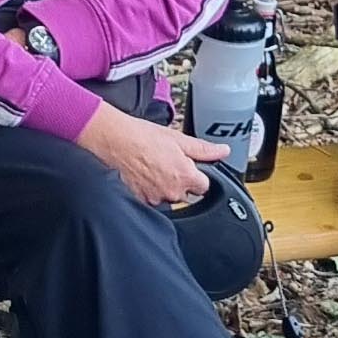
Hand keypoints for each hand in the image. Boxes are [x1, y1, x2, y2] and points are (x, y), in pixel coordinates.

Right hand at [79, 98, 222, 205]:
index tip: (190, 168)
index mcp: (185, 176)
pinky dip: (149, 189)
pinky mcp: (139, 200)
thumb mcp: (178, 139)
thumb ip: (204, 149)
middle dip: (181, 181)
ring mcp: (155, 198)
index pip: (204, 186)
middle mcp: (172, 192)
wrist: (114, 140)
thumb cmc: (142, 137)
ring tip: (153, 167)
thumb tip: (223, 151)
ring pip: (168, 197)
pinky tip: (143, 174)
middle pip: (186, 194)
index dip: (198, 175)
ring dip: (164, 186)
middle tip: (167, 163)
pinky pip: (151, 199)